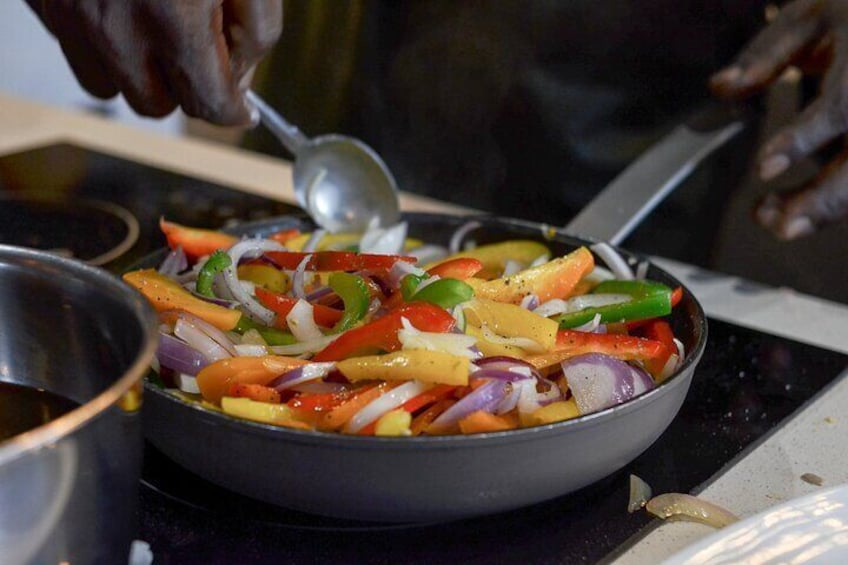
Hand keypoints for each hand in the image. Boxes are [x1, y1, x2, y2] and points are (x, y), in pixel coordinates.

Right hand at [25, 0, 281, 125]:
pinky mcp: (43, 0)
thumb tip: (242, 79)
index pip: (209, 106)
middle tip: (202, 49)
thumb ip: (258, 28)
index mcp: (175, 16)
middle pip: (157, 105)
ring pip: (109, 85)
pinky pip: (74, 48)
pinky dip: (102, 43)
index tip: (243, 107)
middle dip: (186, 88)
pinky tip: (122, 7)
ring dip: (139, 72)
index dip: (234, 110)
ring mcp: (71, 12)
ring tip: (158, 26)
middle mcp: (115, 25)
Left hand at [710, 0, 847, 239]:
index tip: (764, 169)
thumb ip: (765, 54)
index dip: (802, 139)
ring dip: (824, 207)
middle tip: (781, 225)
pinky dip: (831, 201)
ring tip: (777, 222)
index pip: (841, 106)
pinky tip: (796, 211)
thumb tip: (720, 87)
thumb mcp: (811, 17)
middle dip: (824, 198)